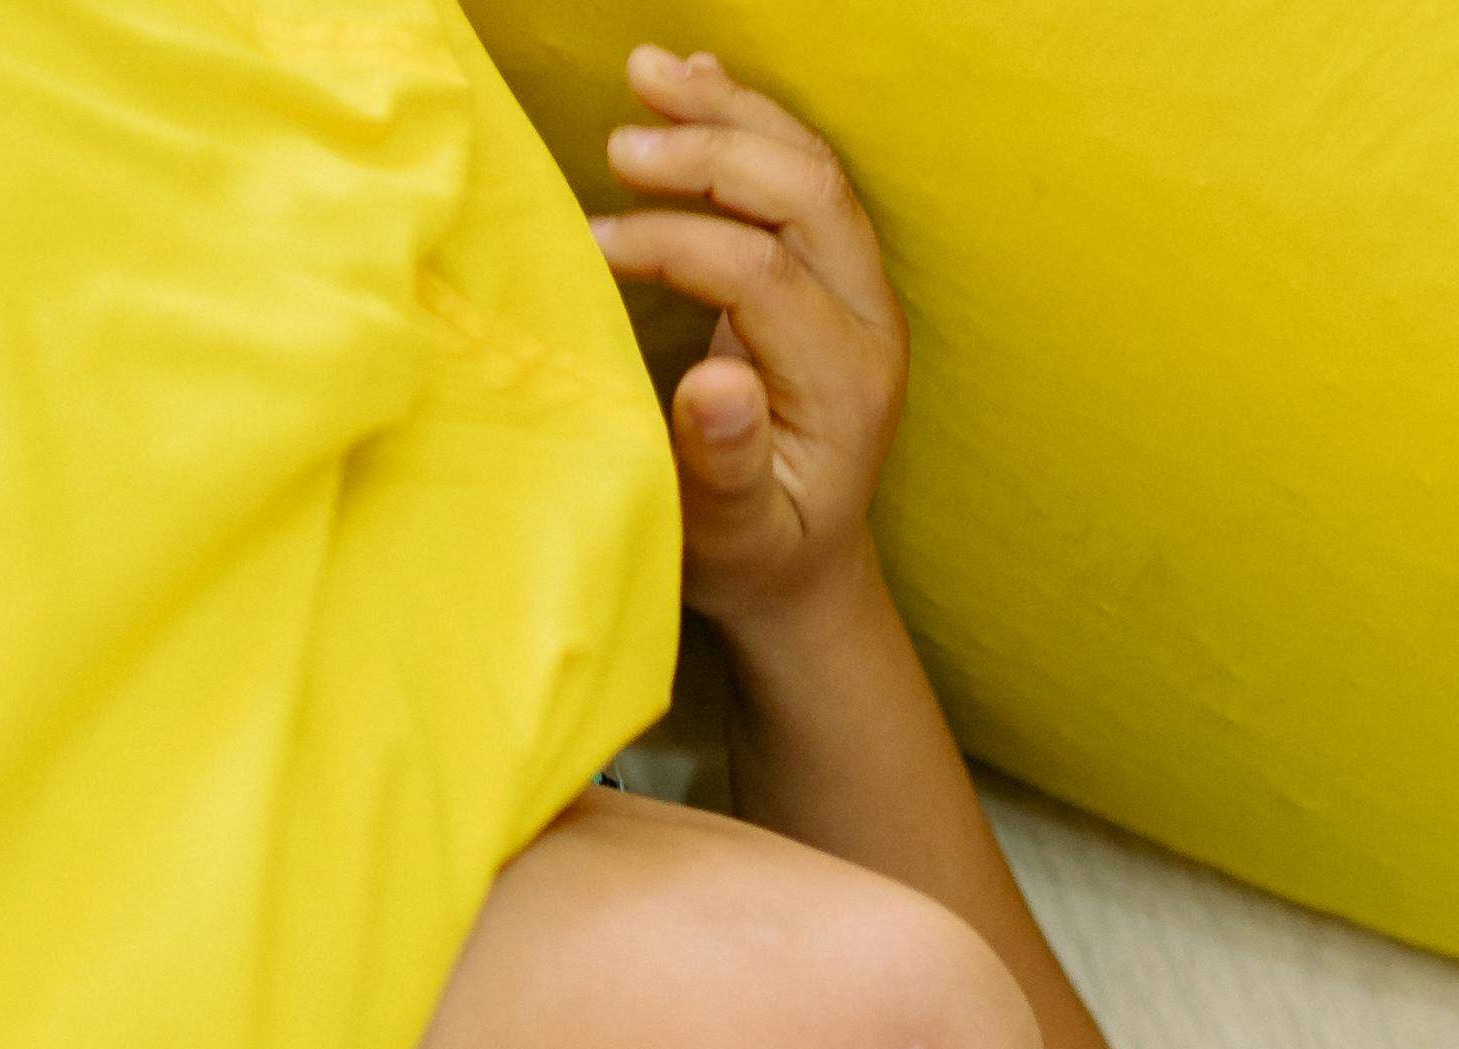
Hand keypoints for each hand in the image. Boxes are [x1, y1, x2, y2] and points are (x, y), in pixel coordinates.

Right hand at [592, 47, 904, 637]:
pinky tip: (693, 84)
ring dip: (727, 113)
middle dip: (710, 152)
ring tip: (646, 72)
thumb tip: (716, 385)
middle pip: (806, 192)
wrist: (803, 567)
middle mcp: (868, 324)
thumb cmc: (754, 557)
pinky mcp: (834, 274)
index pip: (761, 271)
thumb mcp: (734, 536)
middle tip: (620, 144)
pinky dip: (746, 123)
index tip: (590, 248)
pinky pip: (800, 175)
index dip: (671, 244)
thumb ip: (729, 467)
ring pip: (808, 167)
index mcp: (845, 385)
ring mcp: (859, 292)